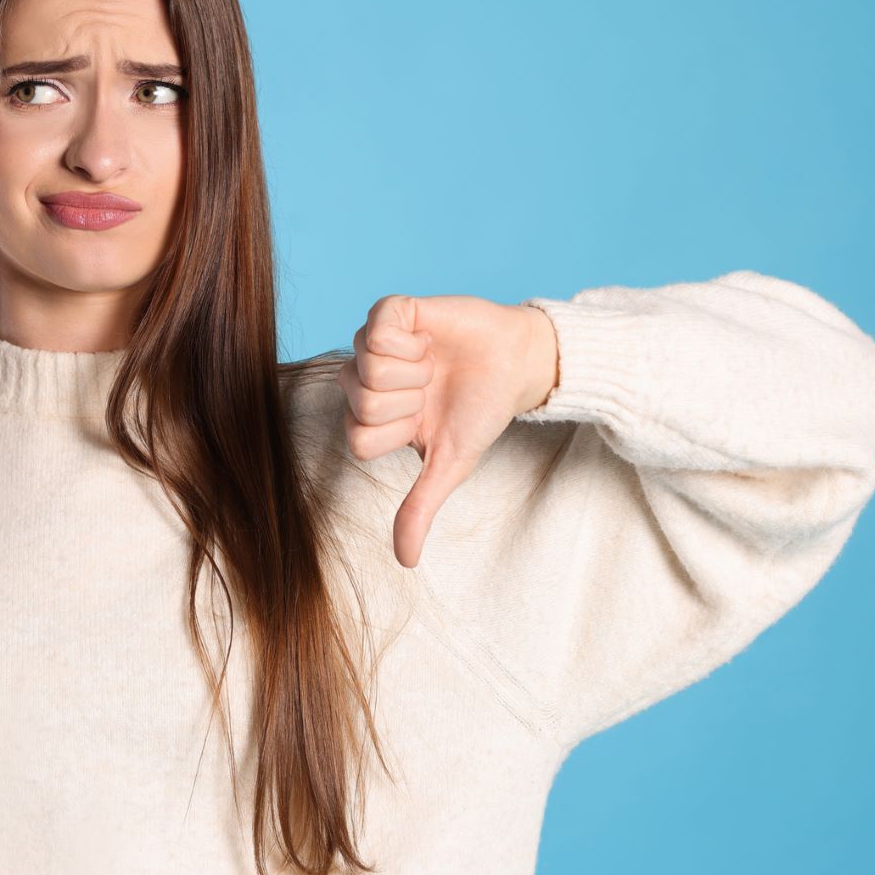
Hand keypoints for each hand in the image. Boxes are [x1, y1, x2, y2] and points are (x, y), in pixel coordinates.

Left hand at [338, 293, 558, 568]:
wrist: (517, 364)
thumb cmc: (480, 412)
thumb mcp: (451, 465)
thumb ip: (420, 508)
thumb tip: (404, 561)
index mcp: (374, 420)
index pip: (357, 440)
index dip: (398, 433)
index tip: (425, 422)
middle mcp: (366, 382)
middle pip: (360, 403)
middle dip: (409, 401)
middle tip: (432, 390)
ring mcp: (374, 345)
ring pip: (365, 366)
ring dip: (412, 371)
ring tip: (432, 365)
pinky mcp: (391, 312)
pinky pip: (376, 329)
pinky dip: (409, 341)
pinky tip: (427, 341)